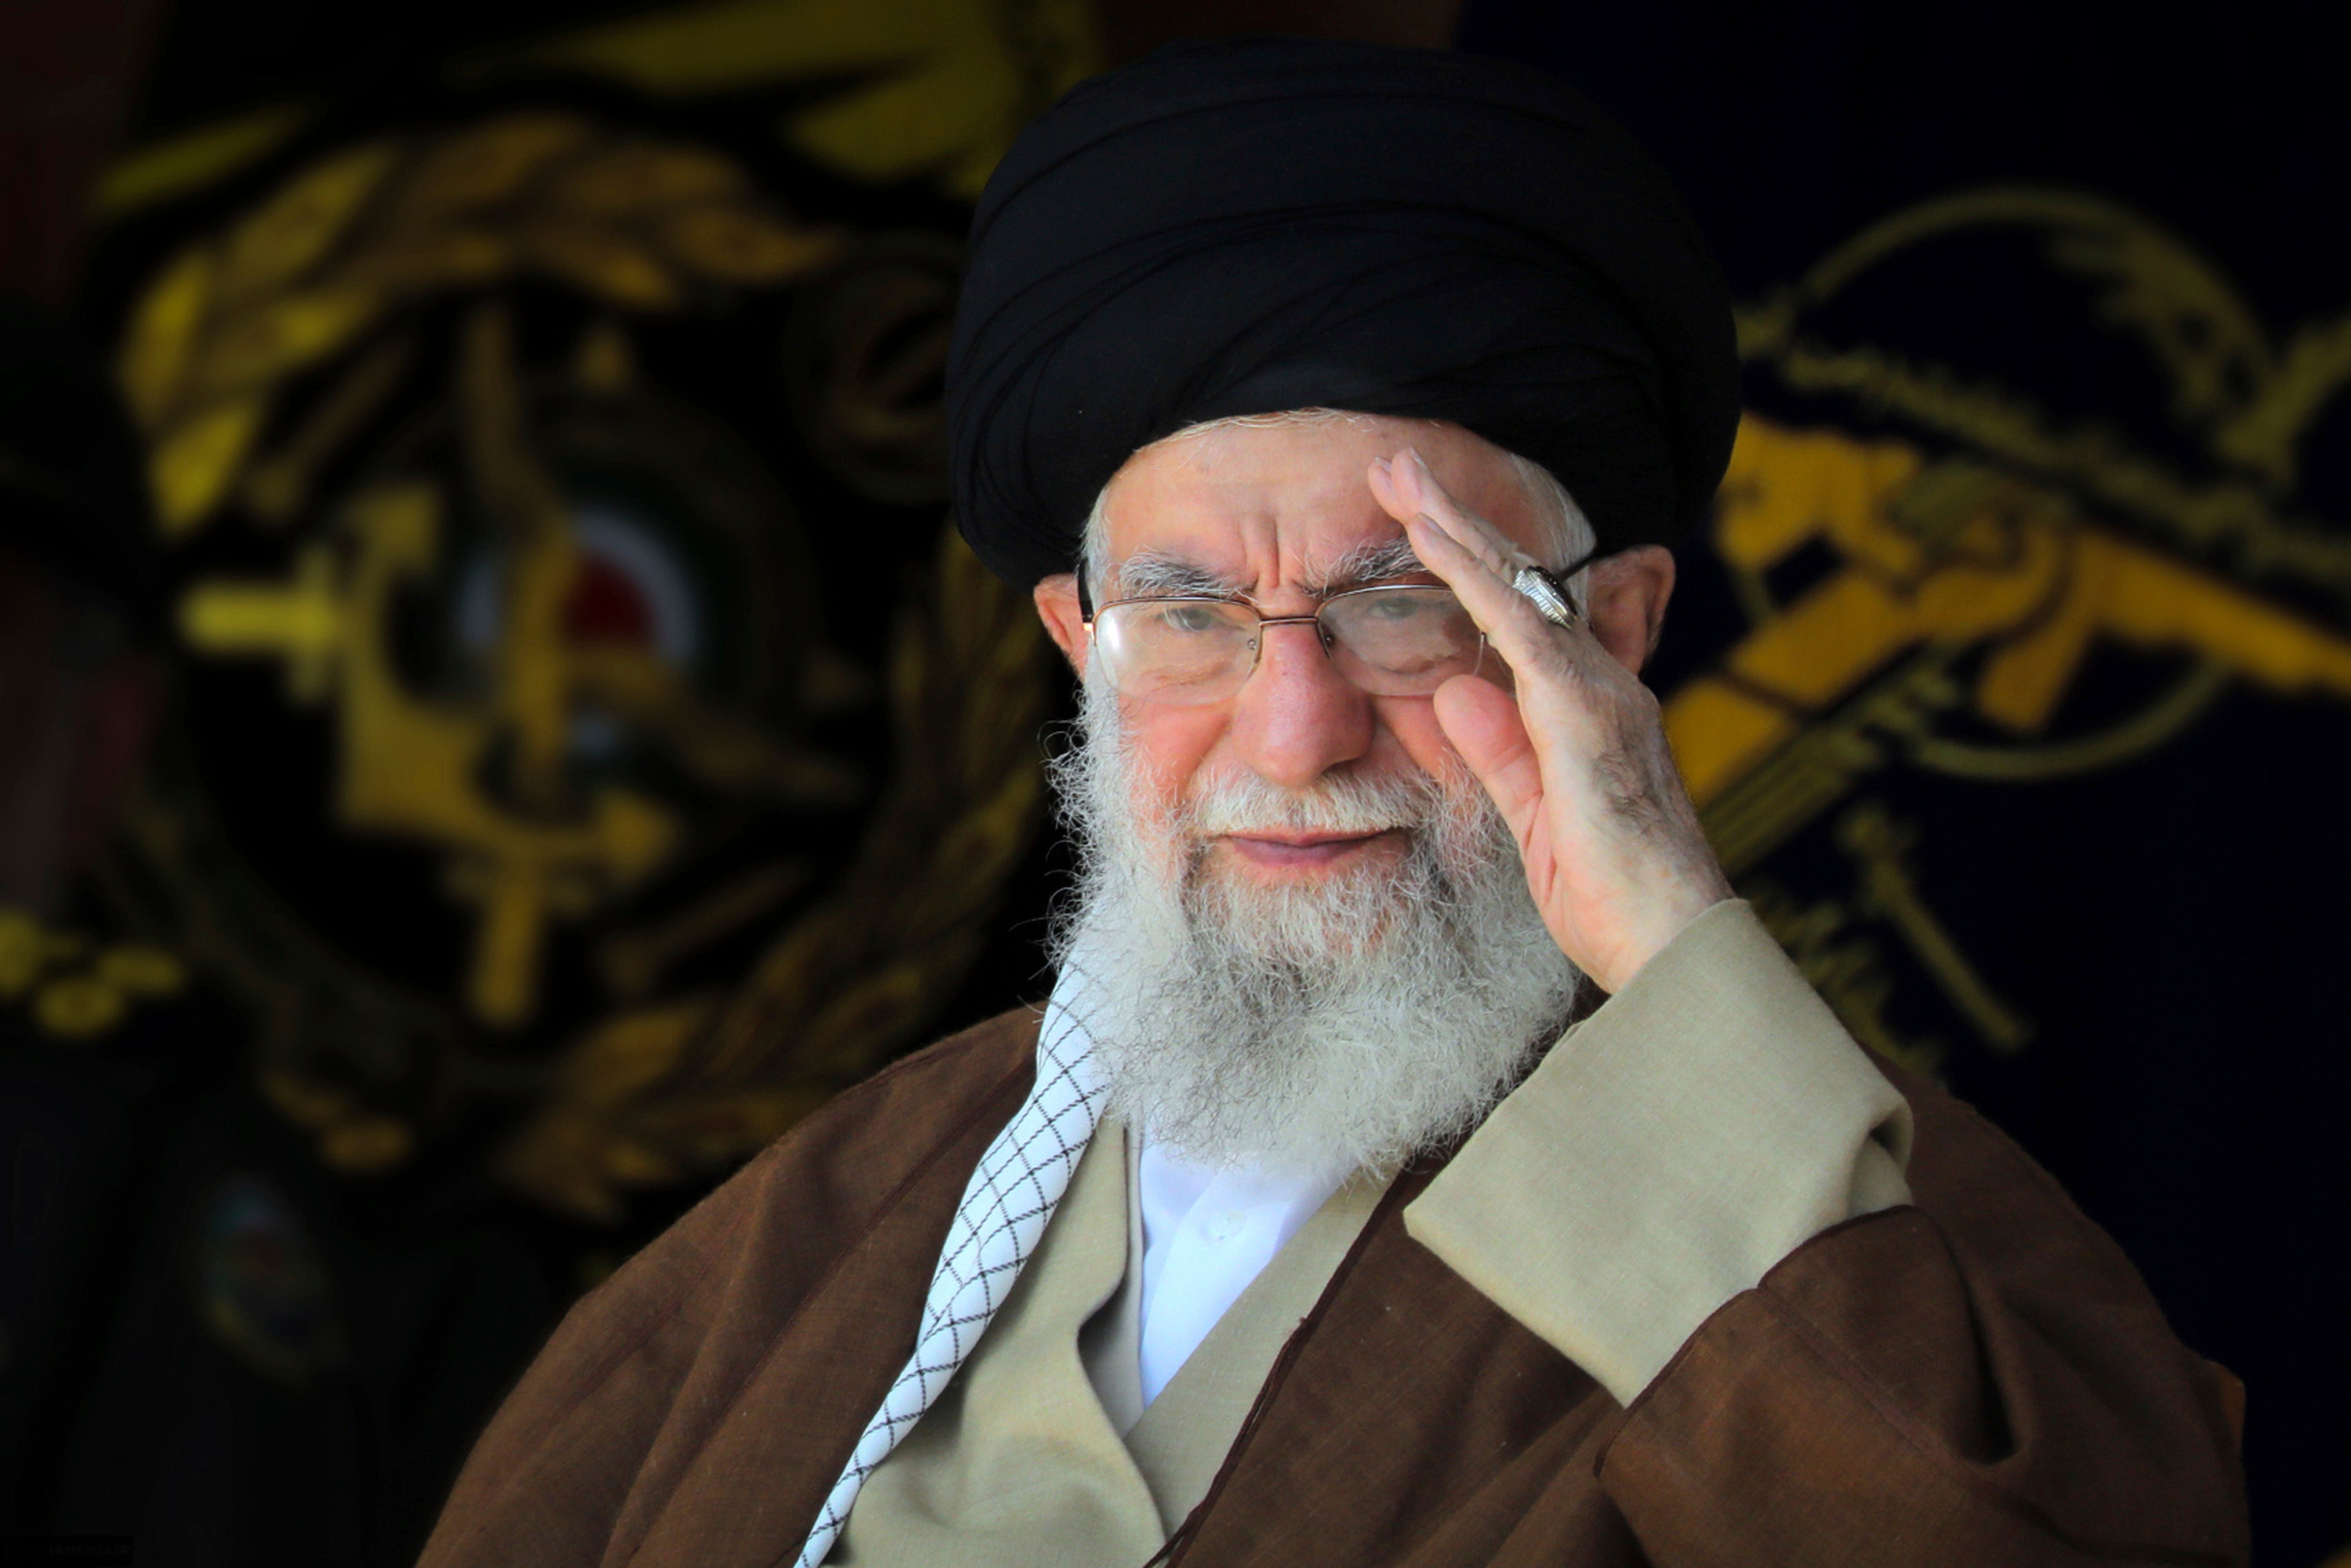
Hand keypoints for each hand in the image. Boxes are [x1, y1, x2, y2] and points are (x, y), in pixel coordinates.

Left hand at [1368, 448, 1731, 992]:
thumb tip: (1455, 692)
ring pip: (1518, 591)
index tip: (1418, 519)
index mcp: (1590, 710)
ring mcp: (1601, 695)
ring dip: (1456, 529)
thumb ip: (1499, 753)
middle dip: (1456, 519)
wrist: (1671, 944)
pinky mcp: (1587, 717)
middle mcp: (1603, 687)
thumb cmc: (1613, 898)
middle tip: (1397, 464)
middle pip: (1519, 585)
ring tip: (1402, 478)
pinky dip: (1477, 581)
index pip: (1520, 619)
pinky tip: (1436, 539)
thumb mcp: (1534, 817)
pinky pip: (1523, 632)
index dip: (1470, 563)